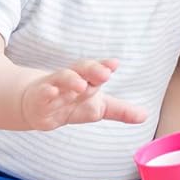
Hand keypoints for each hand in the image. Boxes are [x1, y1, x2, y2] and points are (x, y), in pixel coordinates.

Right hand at [19, 58, 148, 130]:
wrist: (35, 106)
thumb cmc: (69, 103)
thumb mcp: (96, 107)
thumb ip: (120, 110)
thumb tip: (145, 116)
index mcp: (85, 79)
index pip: (96, 70)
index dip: (104, 66)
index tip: (115, 64)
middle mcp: (70, 80)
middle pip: (80, 69)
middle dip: (92, 69)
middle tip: (105, 73)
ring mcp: (53, 88)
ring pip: (61, 78)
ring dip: (71, 80)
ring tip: (81, 85)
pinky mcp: (39, 101)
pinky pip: (42, 94)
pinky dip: (47, 92)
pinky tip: (52, 92)